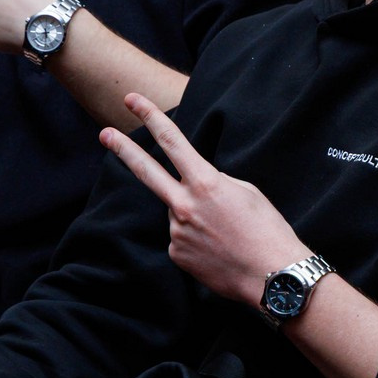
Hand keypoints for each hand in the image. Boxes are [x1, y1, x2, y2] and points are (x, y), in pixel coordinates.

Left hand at [100, 93, 307, 306]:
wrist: (272, 277)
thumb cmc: (267, 231)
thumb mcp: (246, 191)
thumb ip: (213, 182)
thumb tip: (194, 186)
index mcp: (205, 183)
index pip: (172, 141)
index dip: (150, 117)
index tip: (133, 101)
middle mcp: (184, 206)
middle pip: (146, 171)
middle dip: (123, 149)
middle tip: (105, 134)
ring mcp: (176, 232)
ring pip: (177, 211)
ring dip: (193, 214)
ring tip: (225, 232)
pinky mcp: (176, 253)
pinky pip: (181, 237)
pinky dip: (196, 238)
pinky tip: (218, 248)